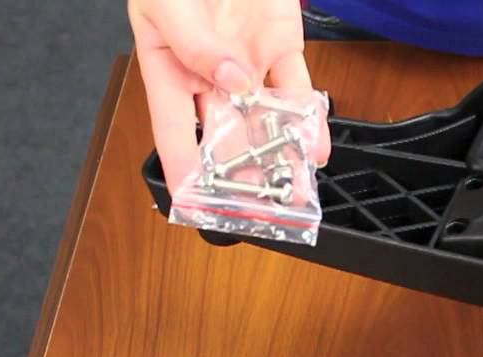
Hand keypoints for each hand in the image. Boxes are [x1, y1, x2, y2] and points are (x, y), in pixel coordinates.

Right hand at [129, 0, 328, 192]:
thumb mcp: (166, 0)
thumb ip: (194, 43)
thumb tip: (231, 82)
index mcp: (167, 68)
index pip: (174, 133)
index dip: (185, 172)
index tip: (196, 207)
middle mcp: (209, 73)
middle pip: (225, 136)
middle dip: (241, 175)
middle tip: (256, 210)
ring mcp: (247, 61)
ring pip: (265, 119)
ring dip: (280, 154)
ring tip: (293, 190)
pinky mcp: (281, 45)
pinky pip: (297, 89)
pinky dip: (309, 118)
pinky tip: (315, 146)